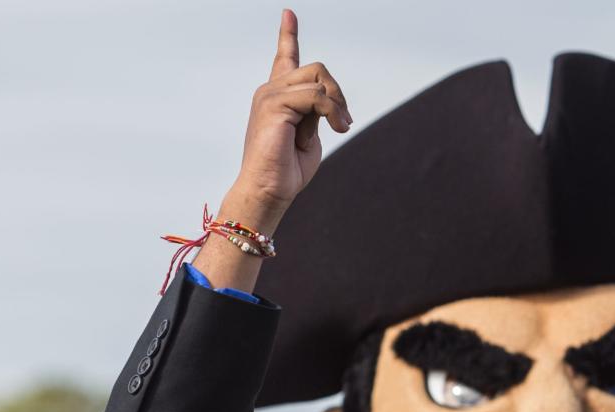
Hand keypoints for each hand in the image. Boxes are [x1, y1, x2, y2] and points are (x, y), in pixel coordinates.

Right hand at [192, 10, 349, 291]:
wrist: (269, 192)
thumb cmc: (286, 172)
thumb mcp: (309, 137)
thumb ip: (315, 113)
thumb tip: (325, 101)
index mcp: (278, 98)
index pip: (283, 59)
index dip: (287, 35)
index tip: (288, 13)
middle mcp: (270, 91)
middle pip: (316, 69)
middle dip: (337, 93)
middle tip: (345, 122)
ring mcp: (270, 95)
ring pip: (317, 78)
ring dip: (337, 103)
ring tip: (342, 127)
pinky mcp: (274, 105)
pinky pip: (315, 95)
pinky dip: (331, 111)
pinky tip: (336, 129)